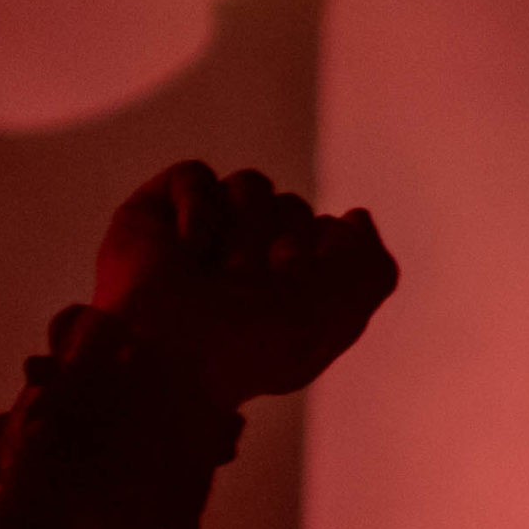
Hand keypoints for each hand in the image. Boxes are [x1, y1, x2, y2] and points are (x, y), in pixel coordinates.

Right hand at [85, 161, 397, 404]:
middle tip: (248, 290)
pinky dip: (198, 213)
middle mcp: (250, 261)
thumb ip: (371, 268)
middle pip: (294, 207)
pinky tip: (186, 252)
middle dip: (280, 247)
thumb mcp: (337, 316)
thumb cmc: (254, 345)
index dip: (324, 259)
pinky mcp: (157, 212)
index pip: (331, 237)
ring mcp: (204, 235)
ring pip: (251, 186)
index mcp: (292, 291)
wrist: (168, 353)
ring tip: (216, 277)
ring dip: (242, 234)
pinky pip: (197, 176)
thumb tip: (355, 217)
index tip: (298, 290)